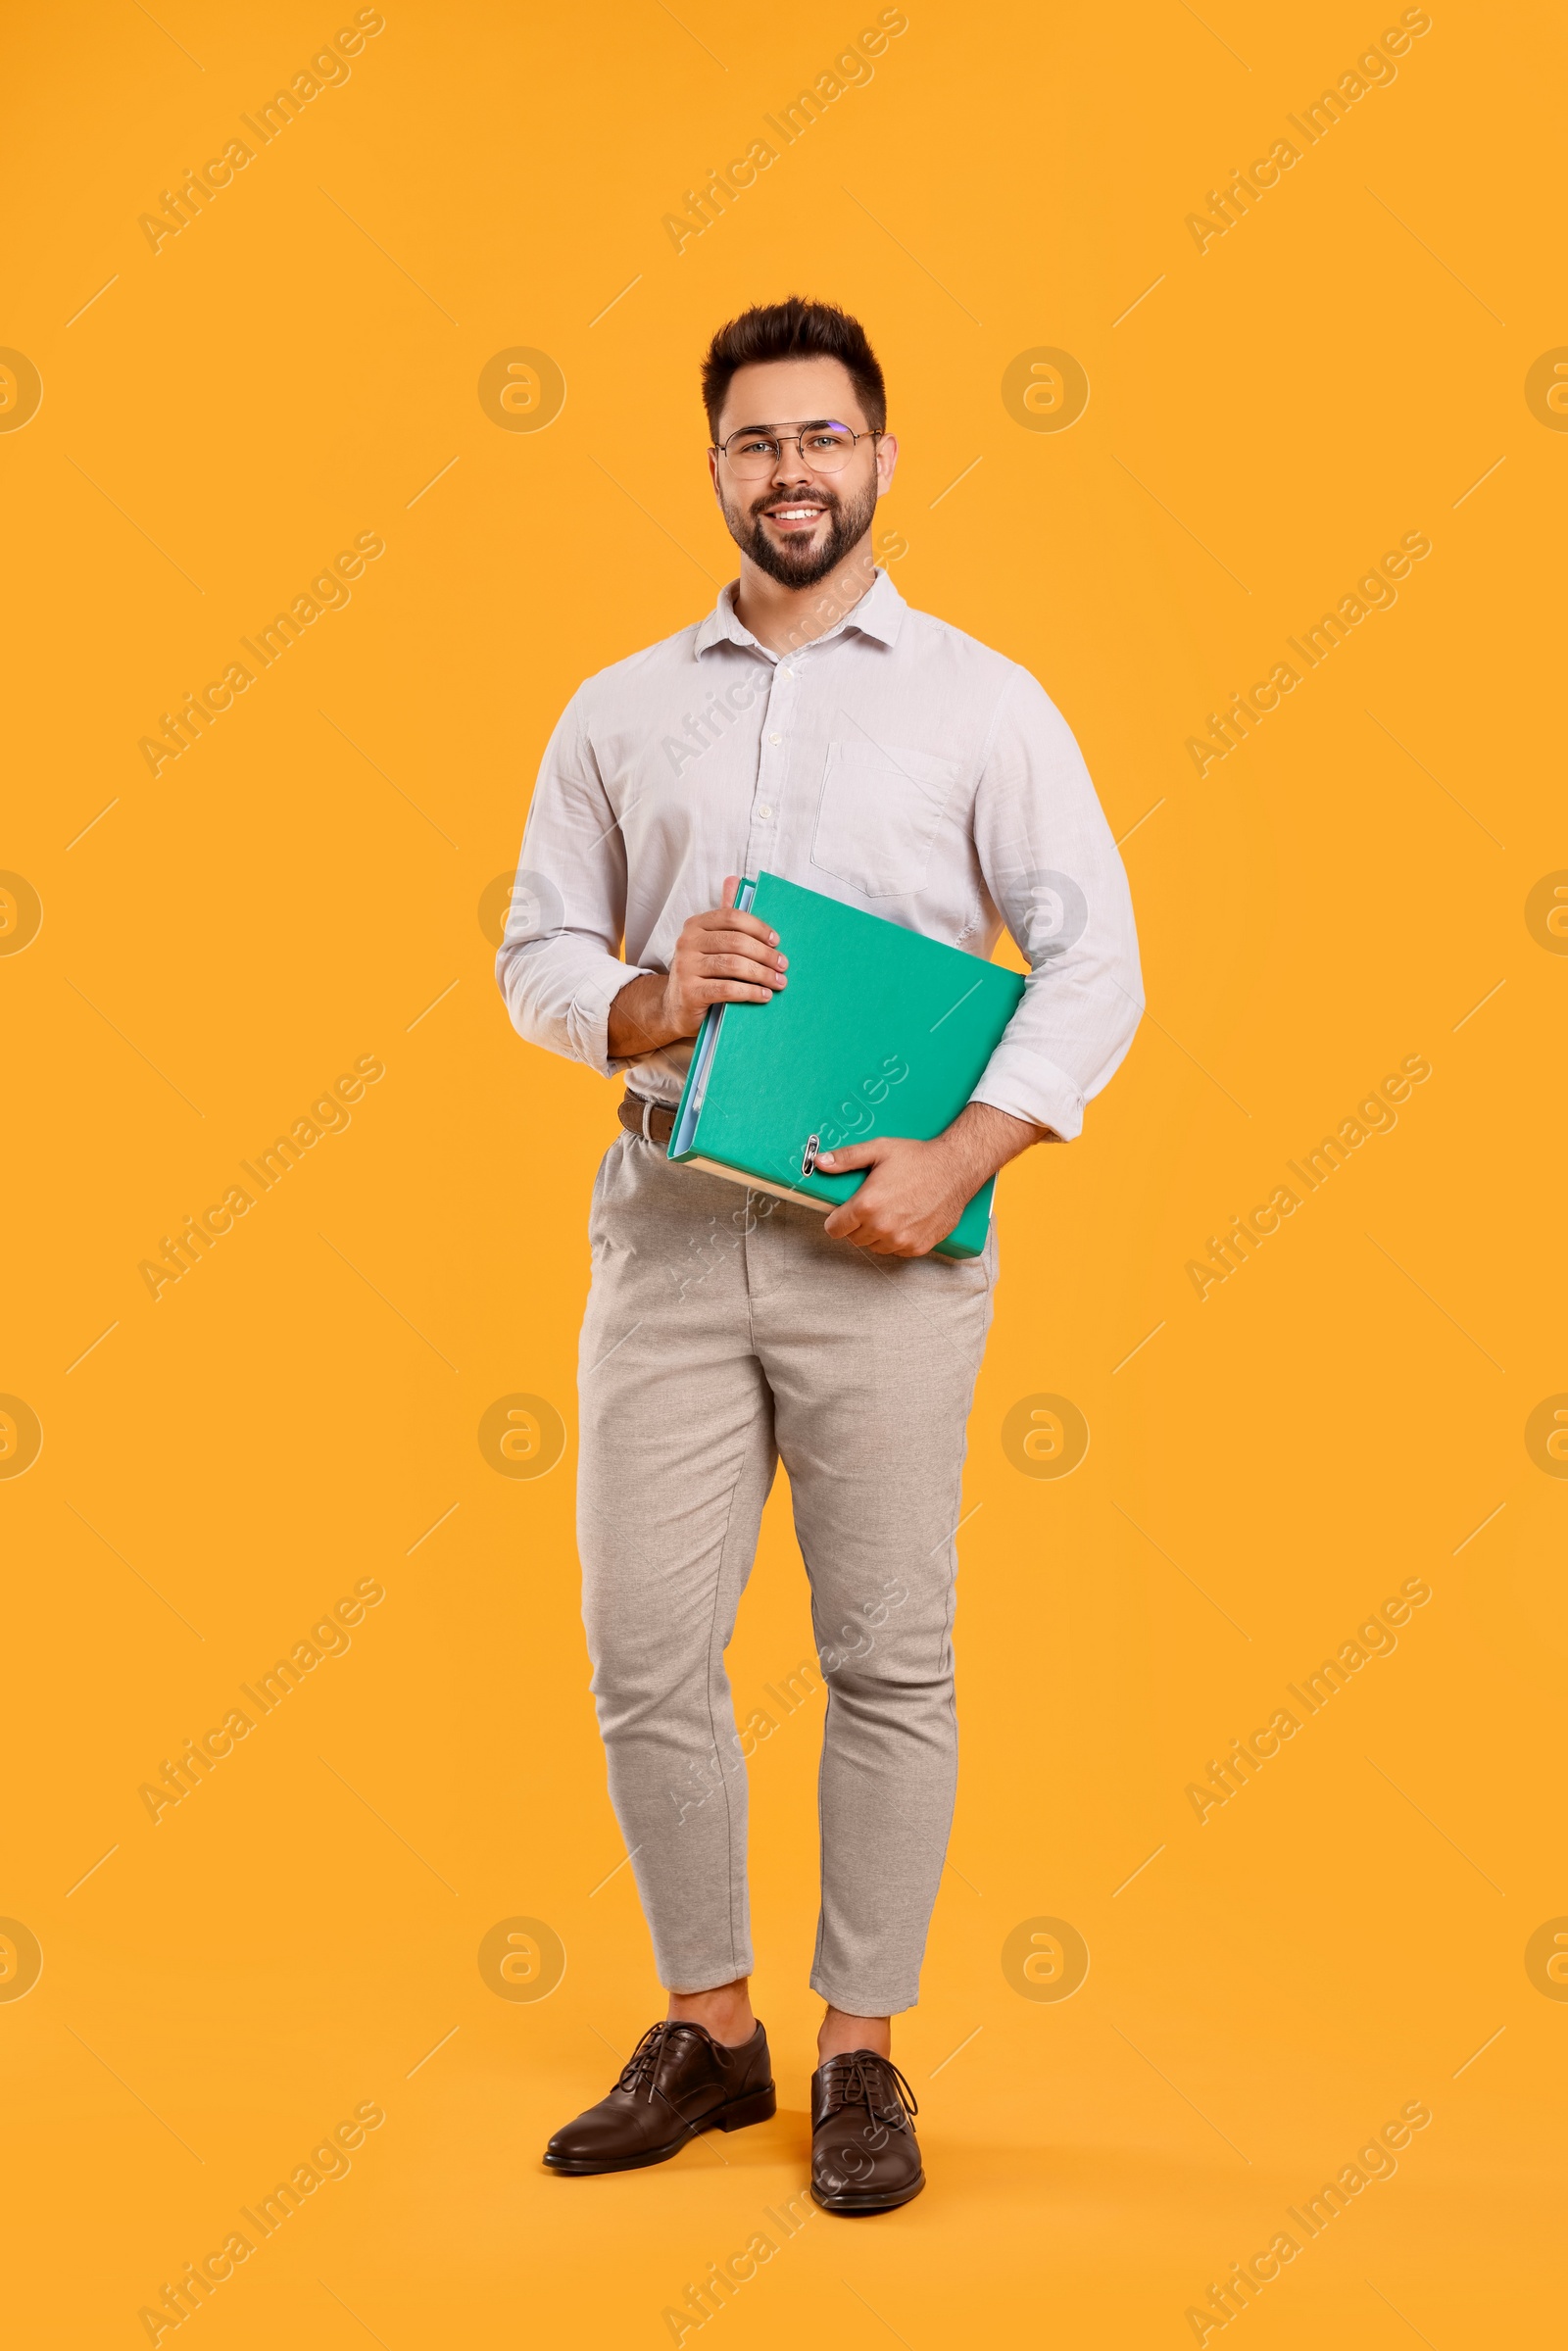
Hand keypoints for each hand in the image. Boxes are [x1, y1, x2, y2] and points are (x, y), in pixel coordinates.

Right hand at [608, 876, 785, 1058]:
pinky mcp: (689, 992)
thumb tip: (734, 880)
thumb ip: (725, 918)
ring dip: (762, 974)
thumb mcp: (711, 944)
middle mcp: (686, 942)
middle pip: (735, 942)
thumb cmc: (702, 973)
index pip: (731, 917)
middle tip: (783, 966)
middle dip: (765, 954)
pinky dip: (750, 992)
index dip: (758, 927)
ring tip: (779, 982)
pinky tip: (764, 996)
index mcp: (695, 925)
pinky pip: (726, 989)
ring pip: (733, 965)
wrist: (676, 1009)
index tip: (777, 941)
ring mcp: (685, 967)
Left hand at [818, 1103, 1048, 1257]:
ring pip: (874, 1246)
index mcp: (867, 1205)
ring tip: (889, 1211)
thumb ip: (846, 1158)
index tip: (842, 1212)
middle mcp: (882, 1227)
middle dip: (856, 1225)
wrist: (956, 1170)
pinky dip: (895, 1239)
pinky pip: (895, 1250)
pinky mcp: (918, 1246)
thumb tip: (820, 1162)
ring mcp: (901, 1239)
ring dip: (875, 1234)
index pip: (835, 1229)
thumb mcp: (879, 1150)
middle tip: (870, 1206)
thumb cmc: (918, 1159)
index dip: (836, 1219)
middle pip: (853, 1238)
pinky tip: (904, 1220)